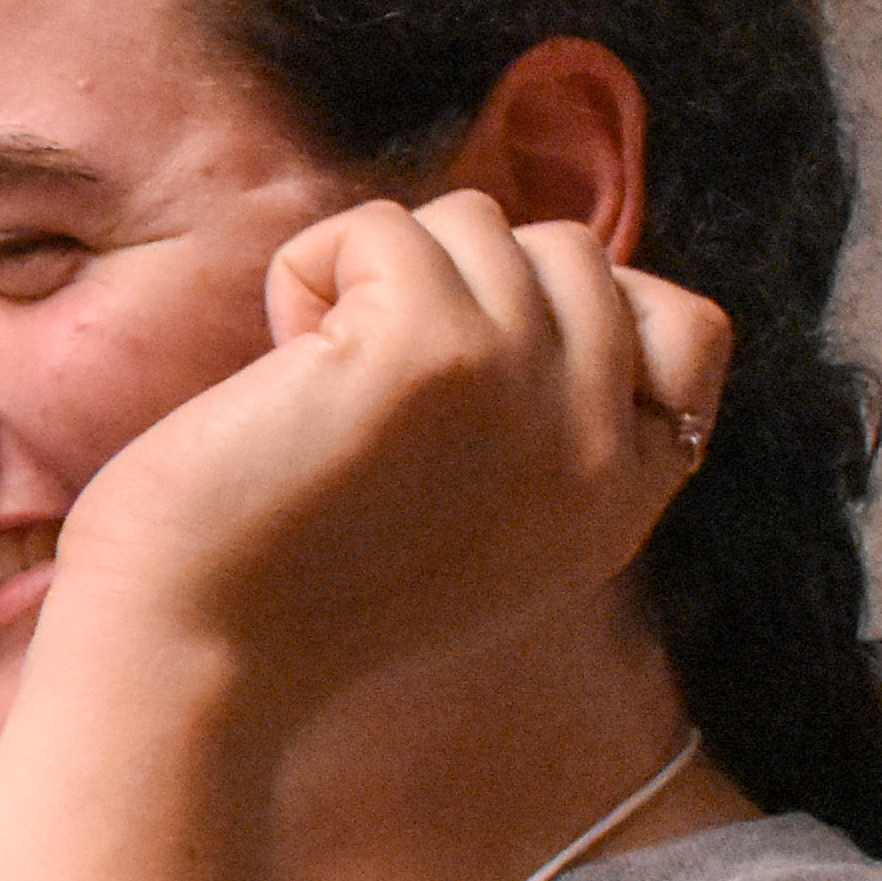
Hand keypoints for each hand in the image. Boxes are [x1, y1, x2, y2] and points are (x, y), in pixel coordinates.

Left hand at [46, 193, 727, 737]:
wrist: (193, 657)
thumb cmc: (296, 585)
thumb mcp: (484, 521)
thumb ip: (549, 423)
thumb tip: (547, 271)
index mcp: (622, 495)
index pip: (689, 326)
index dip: (581, 302)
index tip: (472, 360)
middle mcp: (600, 446)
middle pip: (570, 252)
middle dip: (454, 284)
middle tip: (368, 385)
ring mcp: (525, 388)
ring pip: (475, 222)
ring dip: (375, 277)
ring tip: (319, 383)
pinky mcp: (431, 347)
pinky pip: (380, 228)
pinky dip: (308, 273)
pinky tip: (279, 373)